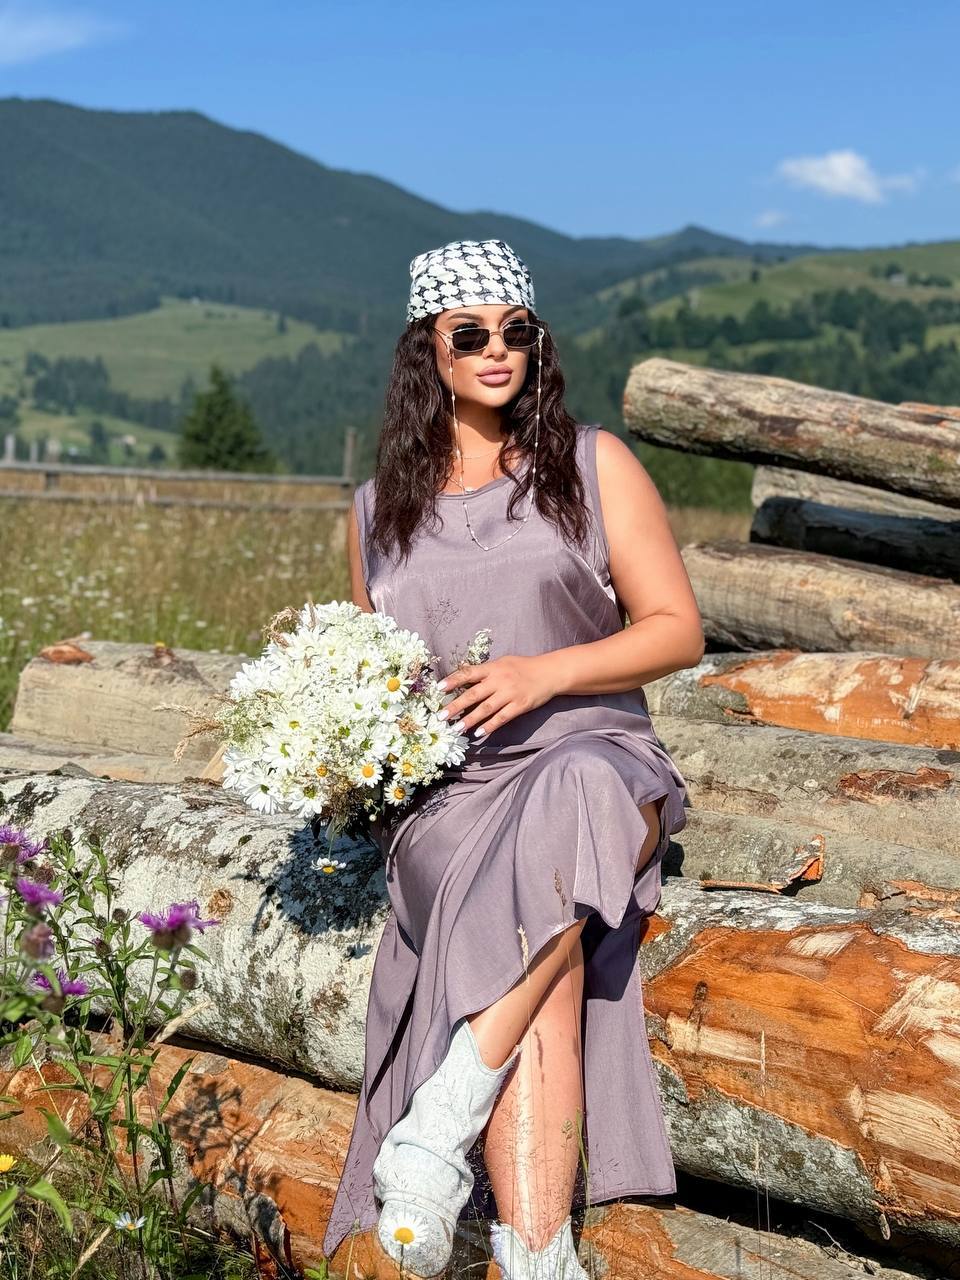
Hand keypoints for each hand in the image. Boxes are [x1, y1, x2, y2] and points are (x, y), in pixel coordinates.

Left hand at [436, 654, 564, 739]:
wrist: (549, 672)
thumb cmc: (523, 667)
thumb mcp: (502, 662)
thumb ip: (485, 671)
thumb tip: (463, 676)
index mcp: (493, 668)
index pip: (468, 673)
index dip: (453, 680)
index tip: (438, 689)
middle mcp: (499, 680)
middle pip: (473, 694)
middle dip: (456, 706)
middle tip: (441, 716)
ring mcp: (510, 694)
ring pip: (485, 709)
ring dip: (469, 720)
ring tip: (456, 729)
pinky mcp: (520, 706)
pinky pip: (501, 718)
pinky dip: (489, 726)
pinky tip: (478, 733)